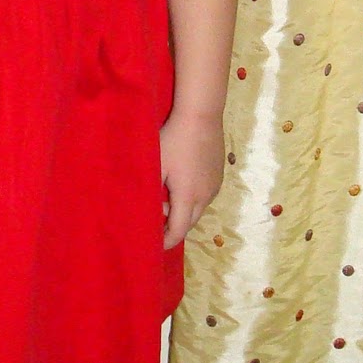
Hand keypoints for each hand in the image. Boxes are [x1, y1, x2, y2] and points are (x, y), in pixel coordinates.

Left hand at [159, 109, 225, 249]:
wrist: (201, 116)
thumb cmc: (173, 140)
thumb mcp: (155, 166)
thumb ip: (150, 191)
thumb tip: (143, 210)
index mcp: (187, 197)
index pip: (178, 231)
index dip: (166, 242)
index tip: (155, 246)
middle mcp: (205, 196)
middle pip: (189, 223)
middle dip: (173, 226)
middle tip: (155, 215)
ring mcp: (215, 186)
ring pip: (198, 209)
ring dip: (182, 210)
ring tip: (165, 194)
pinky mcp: (219, 176)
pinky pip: (204, 196)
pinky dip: (192, 199)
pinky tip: (180, 182)